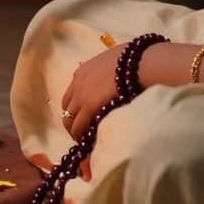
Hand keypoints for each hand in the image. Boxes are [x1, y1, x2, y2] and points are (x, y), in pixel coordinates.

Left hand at [58, 44, 123, 179]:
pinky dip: (80, 135)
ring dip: (74, 130)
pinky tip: (86, 143)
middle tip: (82, 130)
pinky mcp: (87, 108)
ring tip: (83, 140)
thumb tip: (117, 77)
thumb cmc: (132, 60)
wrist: (136, 64)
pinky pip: (78, 127)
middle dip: (72, 119)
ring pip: (69, 119)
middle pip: (66, 107)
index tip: (84, 114)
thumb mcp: (113, 62)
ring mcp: (80, 96)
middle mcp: (77, 83)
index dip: (77, 105)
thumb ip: (108, 72)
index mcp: (83, 71)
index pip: (72, 93)